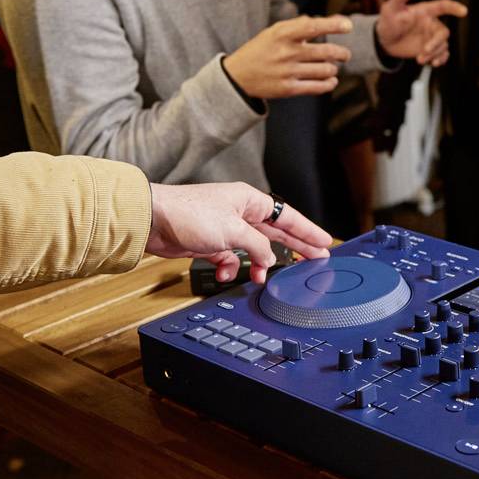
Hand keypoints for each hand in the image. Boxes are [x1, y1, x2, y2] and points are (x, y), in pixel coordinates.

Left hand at [146, 182, 330, 282]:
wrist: (154, 221)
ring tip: (263, 277)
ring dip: (257, 264)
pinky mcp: (210, 242)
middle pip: (274, 232)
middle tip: (314, 259)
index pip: (287, 217)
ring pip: (252, 248)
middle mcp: (239, 212)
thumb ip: (258, 247)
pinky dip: (231, 268)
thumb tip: (269, 260)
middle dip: (293, 247)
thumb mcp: (234, 231)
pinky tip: (228, 274)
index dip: (308, 231)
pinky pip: (230, 258)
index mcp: (249, 201)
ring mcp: (225, 227)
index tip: (324, 243)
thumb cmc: (189, 215)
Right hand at [223, 15, 353, 99]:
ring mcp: (287, 72)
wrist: (238, 76)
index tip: (348, 26)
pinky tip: (331, 81)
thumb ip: (300, 25)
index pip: (313, 26)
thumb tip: (328, 20)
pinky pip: (317, 87)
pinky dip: (329, 84)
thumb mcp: (274, 31)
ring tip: (332, 68)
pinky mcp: (288, 89)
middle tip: (345, 55)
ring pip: (325, 70)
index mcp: (282, 34)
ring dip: (333, 69)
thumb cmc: (261, 49)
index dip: (333, 25)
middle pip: (326, 52)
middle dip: (342, 53)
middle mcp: (286, 52)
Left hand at [373, 0, 466, 66]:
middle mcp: (432, 24)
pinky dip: (441, 60)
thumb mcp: (390, 8)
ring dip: (434, 54)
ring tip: (420, 59)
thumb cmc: (388, 20)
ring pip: (443, 46)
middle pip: (443, 32)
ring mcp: (432, 37)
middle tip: (425, 51)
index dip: (454, 7)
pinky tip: (433, 64)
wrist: (385, 40)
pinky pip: (442, 55)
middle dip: (436, 43)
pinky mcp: (431, 50)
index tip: (464, 11)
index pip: (443, 6)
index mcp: (426, 11)